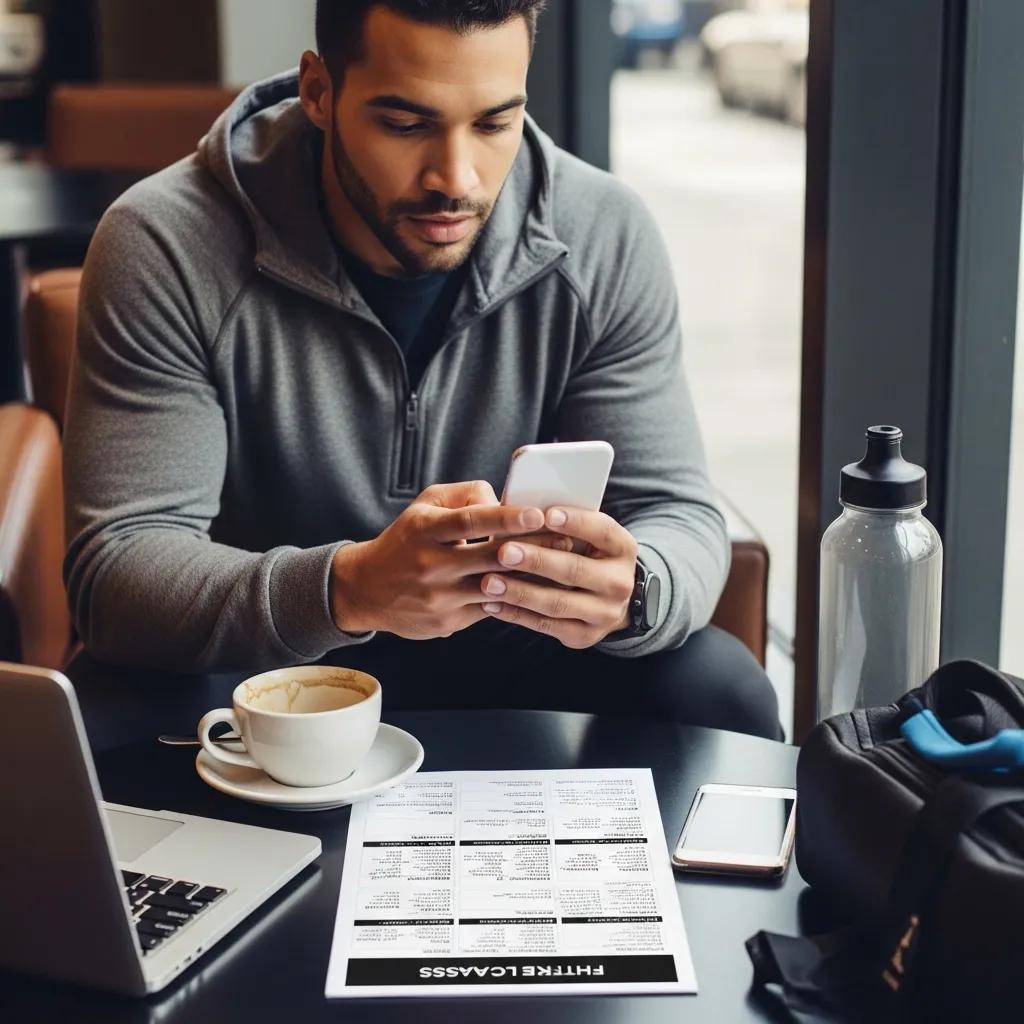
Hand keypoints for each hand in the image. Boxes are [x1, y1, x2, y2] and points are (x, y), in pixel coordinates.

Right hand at [329, 481, 573, 639]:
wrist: (365, 589)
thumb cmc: (405, 540)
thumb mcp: (424, 505)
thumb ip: (464, 495)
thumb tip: (502, 501)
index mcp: (423, 529)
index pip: (470, 521)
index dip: (506, 518)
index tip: (537, 513)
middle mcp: (430, 564)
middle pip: (490, 557)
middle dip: (532, 548)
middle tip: (566, 538)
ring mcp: (439, 597)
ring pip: (496, 586)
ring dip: (530, 576)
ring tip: (560, 564)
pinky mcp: (447, 622)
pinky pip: (490, 607)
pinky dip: (514, 596)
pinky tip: (537, 587)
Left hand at [478, 505, 638, 648]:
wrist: (609, 600)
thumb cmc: (586, 556)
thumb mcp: (587, 538)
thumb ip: (561, 525)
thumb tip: (520, 510)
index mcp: (622, 548)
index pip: (602, 531)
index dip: (575, 522)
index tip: (546, 514)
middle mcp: (619, 582)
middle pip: (575, 570)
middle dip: (537, 560)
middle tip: (504, 552)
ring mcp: (604, 613)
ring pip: (557, 602)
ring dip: (519, 592)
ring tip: (488, 582)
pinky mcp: (584, 635)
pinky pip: (546, 625)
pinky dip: (516, 614)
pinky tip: (491, 604)